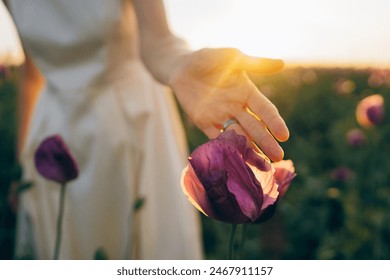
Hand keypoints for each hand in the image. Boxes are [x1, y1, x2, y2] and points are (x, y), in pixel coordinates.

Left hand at [169, 48, 288, 161]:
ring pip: (239, 136)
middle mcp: (237, 107)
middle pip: (255, 127)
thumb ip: (254, 63)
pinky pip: (217, 138)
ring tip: (261, 164)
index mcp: (247, 92)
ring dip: (250, 150)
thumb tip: (281, 63)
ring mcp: (221, 116)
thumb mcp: (232, 57)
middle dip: (266, 142)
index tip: (284, 135)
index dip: (274, 122)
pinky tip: (235, 160)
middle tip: (278, 157)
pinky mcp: (205, 123)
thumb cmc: (208, 58)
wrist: (181, 66)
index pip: (265, 110)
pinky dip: (226, 148)